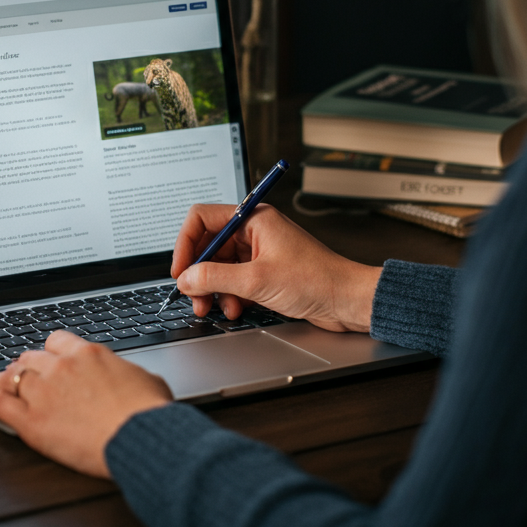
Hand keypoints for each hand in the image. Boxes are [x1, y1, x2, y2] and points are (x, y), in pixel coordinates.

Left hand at [0, 331, 172, 476]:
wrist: (141, 436)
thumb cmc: (148, 412)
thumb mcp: (145, 378)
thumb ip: (125, 372)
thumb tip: (128, 376)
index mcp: (88, 354)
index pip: (55, 341)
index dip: (50, 352)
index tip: (49, 360)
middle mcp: (61, 367)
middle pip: (30, 358)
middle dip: (26, 368)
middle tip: (24, 377)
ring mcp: (43, 392)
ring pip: (11, 378)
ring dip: (5, 382)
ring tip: (1, 387)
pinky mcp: (32, 421)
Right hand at [171, 203, 381, 331]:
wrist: (347, 300)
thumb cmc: (317, 280)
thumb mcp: (257, 280)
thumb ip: (215, 278)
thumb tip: (186, 278)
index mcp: (252, 218)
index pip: (202, 219)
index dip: (185, 244)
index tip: (180, 271)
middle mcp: (254, 231)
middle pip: (209, 246)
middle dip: (200, 274)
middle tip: (195, 297)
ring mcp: (259, 251)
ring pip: (220, 267)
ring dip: (215, 289)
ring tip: (218, 308)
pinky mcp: (265, 271)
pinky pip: (235, 280)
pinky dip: (231, 295)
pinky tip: (237, 309)